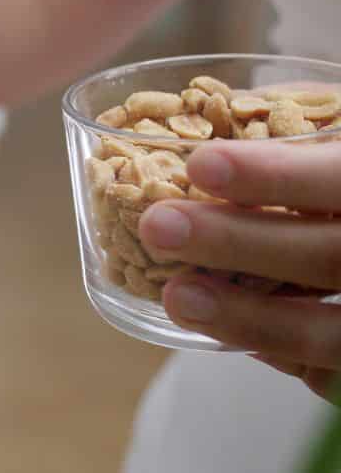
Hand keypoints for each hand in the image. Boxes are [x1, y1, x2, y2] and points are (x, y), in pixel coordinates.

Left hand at [139, 139, 340, 402]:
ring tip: (177, 297)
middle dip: (239, 242)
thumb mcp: (340, 141)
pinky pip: (336, 376)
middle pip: (331, 254)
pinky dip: (282, 353)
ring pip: (333, 333)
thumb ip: (300, 128)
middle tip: (158, 226)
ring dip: (250, 316)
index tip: (201, 164)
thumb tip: (205, 106)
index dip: (276, 175)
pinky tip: (227, 335)